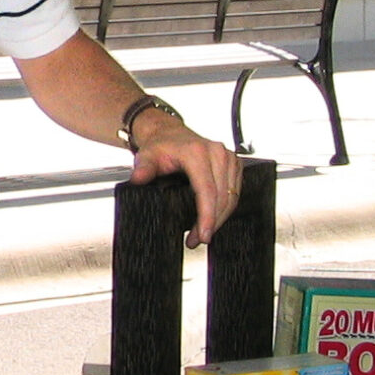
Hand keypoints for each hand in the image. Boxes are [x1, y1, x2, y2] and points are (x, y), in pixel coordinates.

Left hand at [126, 112, 242, 245]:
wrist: (169, 134)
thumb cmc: (161, 146)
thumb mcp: (147, 156)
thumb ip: (143, 168)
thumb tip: (138, 179)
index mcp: (197, 152)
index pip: (208, 190)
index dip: (207, 216)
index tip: (203, 234)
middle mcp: (216, 153)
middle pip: (222, 197)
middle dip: (212, 223)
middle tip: (197, 240)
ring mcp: (228, 157)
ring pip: (232, 196)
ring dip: (221, 218)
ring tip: (202, 233)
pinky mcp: (233, 163)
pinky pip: (235, 191)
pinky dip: (226, 207)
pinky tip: (214, 218)